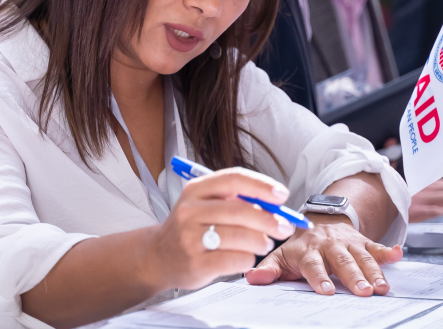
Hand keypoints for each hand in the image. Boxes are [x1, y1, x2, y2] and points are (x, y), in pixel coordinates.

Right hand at [143, 169, 296, 291]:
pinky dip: (248, 258)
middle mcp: (190, 211)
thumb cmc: (190, 229)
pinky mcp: (196, 264)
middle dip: (269, 219)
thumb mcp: (204, 204)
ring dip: (261, 241)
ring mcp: (190, 238)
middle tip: (285, 226)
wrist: (157, 257)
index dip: (262, 185)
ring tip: (265, 243)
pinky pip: (235, 260)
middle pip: (240, 210)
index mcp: (195, 190)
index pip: (233, 179)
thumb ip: (234, 200)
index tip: (282, 194)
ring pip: (240, 236)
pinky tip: (246, 257)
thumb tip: (275, 203)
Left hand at [245, 215, 402, 296]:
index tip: (327, 290)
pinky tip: (398, 254)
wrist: (319, 220)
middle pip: (342, 261)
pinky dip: (387, 251)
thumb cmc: (299, 246)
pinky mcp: (362, 241)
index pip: (313, 265)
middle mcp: (328, 245)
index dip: (320, 277)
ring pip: (362, 256)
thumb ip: (269, 269)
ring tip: (382, 287)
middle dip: (353, 276)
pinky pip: (376, 245)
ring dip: (373, 270)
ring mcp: (347, 242)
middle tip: (363, 292)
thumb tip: (251, 279)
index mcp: (307, 250)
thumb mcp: (281, 256)